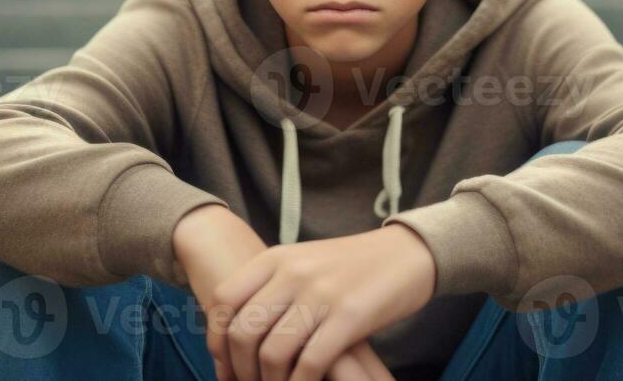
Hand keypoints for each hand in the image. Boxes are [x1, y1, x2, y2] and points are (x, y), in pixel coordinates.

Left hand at [210, 225, 434, 380]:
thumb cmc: (351, 266)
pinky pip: (309, 363)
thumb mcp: (303, 263)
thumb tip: (234, 333)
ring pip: (272, 352)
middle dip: (240, 370)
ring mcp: (321, 293)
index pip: (223, 300)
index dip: (215, 341)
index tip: (224, 368)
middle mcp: (293, 272)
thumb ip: (270, 289)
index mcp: (276, 258)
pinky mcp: (349, 316)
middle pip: (242, 331)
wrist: (406, 253)